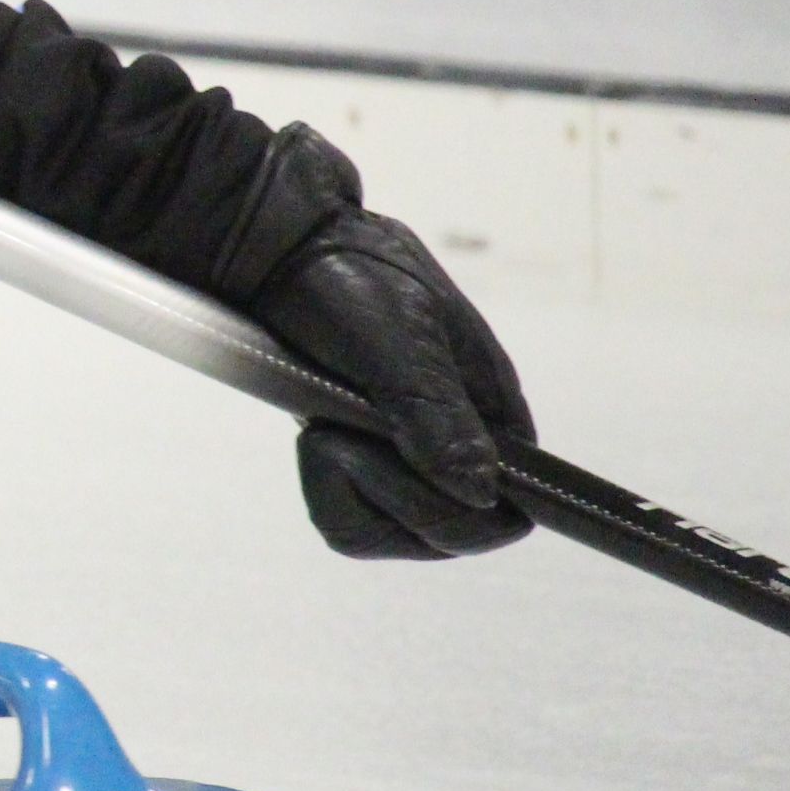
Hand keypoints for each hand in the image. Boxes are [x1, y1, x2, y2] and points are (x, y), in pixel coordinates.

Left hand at [238, 128, 535, 560]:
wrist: (281, 255)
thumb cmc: (350, 280)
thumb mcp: (397, 341)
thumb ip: (438, 415)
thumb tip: (480, 490)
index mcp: (493, 414)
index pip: (508, 512)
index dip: (461, 517)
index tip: (402, 468)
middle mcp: (459, 445)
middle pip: (443, 535)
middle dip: (389, 492)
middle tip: (348, 427)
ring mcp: (405, 457)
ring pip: (383, 531)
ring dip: (348, 484)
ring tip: (329, 423)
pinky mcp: (357, 459)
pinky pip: (344, 514)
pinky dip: (322, 482)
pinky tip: (315, 433)